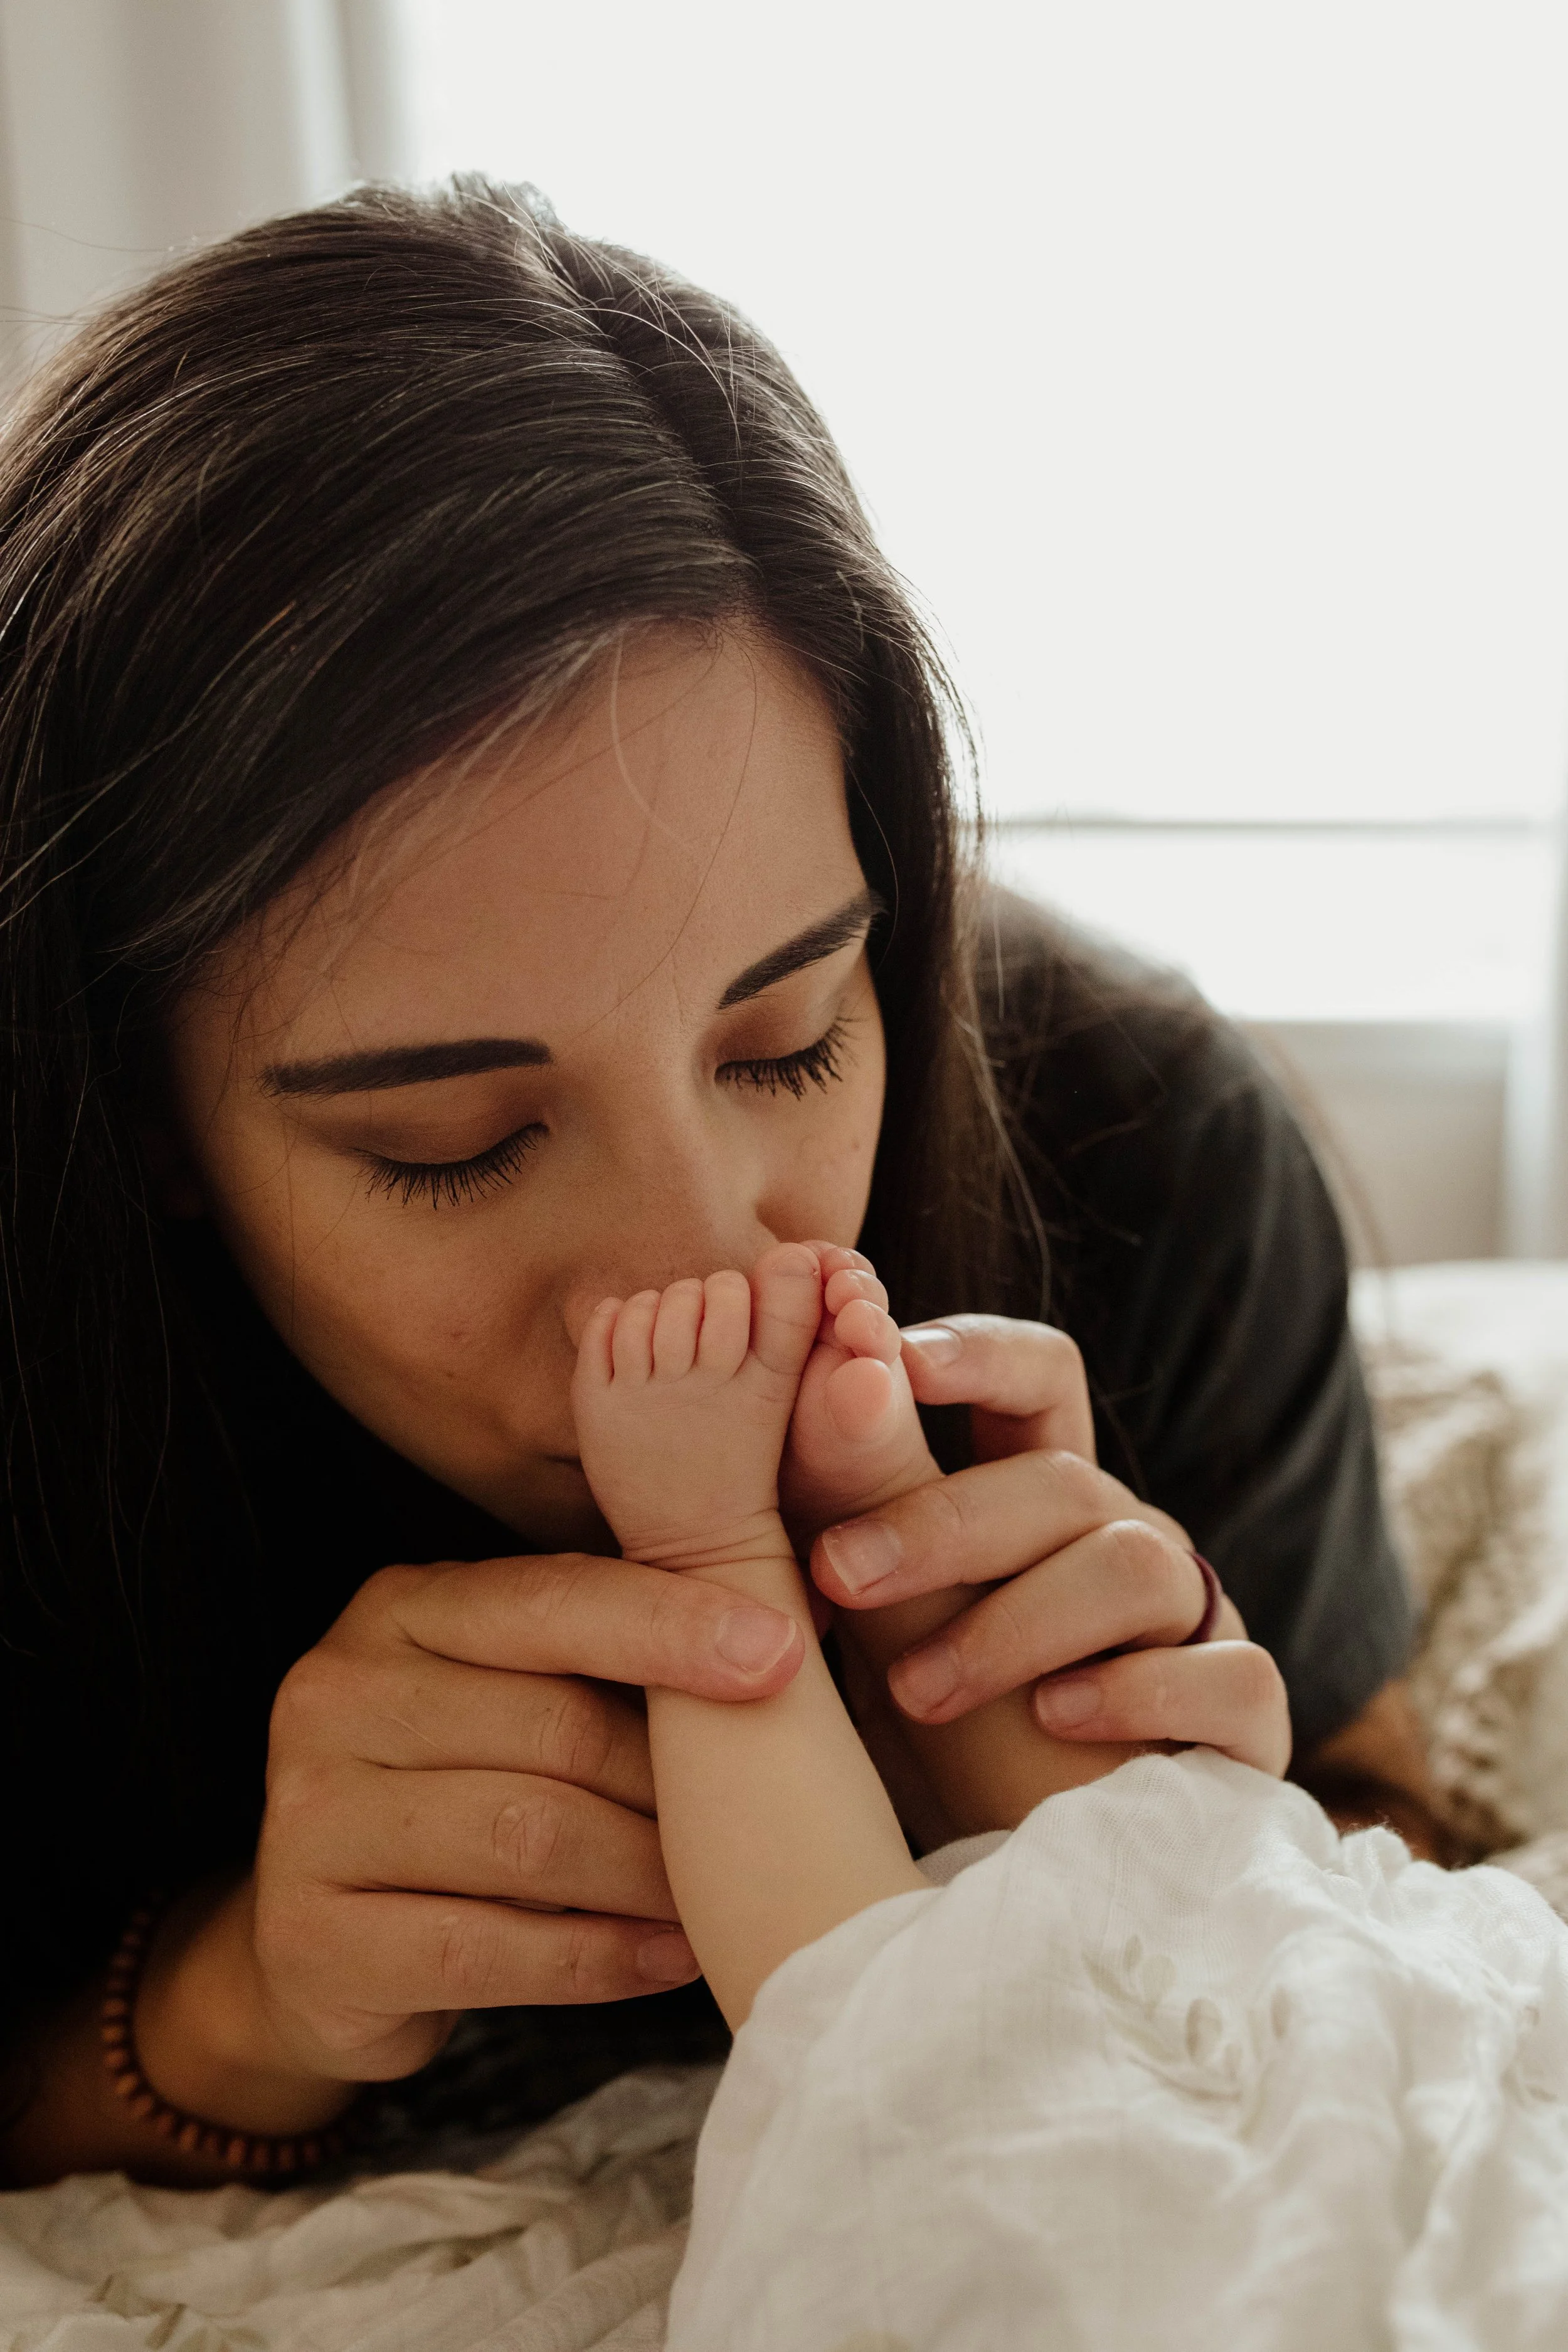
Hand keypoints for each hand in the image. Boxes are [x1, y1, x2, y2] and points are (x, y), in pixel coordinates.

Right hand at [160, 1555, 805, 2116]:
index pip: (550, 1598)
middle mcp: (336, 1692)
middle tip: (763, 1818)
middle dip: (674, 1780)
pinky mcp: (312, 1940)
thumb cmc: (473, 1789)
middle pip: (554, 1727)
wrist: (329, 1942)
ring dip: (649, 1874)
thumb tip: (789, 1632)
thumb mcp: (524, 1693)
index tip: (781, 1653)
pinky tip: (670, 1958)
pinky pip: (487, 1949)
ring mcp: (307, 1818)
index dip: (670, 1624)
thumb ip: (616, 1655)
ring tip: (724, 1894)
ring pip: (529, 1838)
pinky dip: (600, 1958)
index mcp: (400, 1607)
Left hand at [808, 1314, 1290, 1782]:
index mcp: (1044, 1491)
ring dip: (1014, 1626)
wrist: (1007, 1874)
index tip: (894, 1356)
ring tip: (916, 1693)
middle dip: (942, 1525)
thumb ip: (858, 1485)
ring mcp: (1195, 1625)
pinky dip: (1137, 1693)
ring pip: (1137, 1569)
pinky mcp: (1245, 1722)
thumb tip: (842, 1362)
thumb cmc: (935, 1717)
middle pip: (1065, 1483)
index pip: (1041, 1375)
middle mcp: (1130, 1538)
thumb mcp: (879, 1604)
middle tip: (838, 1577)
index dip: (979, 1352)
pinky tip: (1057, 1720)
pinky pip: (1226, 1675)